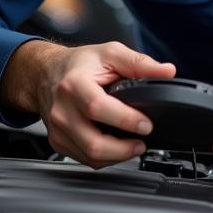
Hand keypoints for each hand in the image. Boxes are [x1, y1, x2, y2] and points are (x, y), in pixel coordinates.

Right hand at [1, 40, 175, 167]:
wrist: (46, 73)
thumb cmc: (78, 64)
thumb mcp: (110, 53)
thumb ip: (140, 63)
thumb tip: (166, 71)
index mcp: (74, 84)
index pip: (98, 108)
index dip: (125, 120)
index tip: (146, 124)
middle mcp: (62, 110)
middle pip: (93, 142)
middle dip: (124, 148)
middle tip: (142, 142)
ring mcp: (58, 129)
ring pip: (89, 156)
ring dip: (117, 156)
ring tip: (134, 146)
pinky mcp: (58, 142)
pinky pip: (84, 159)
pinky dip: (104, 157)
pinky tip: (117, 147)